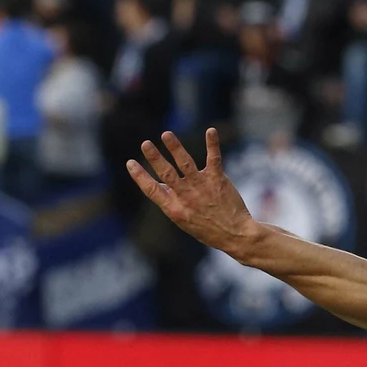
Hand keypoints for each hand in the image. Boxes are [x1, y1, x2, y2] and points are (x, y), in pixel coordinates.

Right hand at [127, 129, 266, 260]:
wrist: (236, 235)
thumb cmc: (208, 229)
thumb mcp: (184, 221)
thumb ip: (171, 201)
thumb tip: (160, 185)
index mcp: (174, 208)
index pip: (152, 190)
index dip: (140, 176)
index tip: (130, 163)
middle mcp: (186, 196)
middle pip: (166, 173)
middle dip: (154, 158)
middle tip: (145, 144)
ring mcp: (202, 187)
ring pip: (185, 163)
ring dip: (175, 147)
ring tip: (166, 135)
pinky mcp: (218, 180)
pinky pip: (213, 159)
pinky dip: (212, 144)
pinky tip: (210, 131)